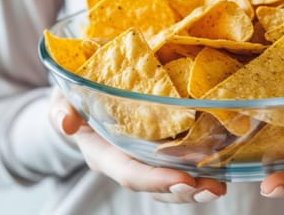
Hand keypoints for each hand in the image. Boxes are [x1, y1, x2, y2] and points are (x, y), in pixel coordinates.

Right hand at [48, 87, 226, 202]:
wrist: (85, 94)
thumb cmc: (74, 95)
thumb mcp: (62, 97)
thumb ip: (61, 108)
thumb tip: (66, 122)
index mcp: (104, 153)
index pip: (130, 172)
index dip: (155, 179)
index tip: (183, 180)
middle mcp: (127, 160)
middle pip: (157, 184)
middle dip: (184, 190)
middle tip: (213, 189)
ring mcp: (144, 156)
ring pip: (171, 178)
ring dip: (198, 184)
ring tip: (221, 185)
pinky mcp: (160, 145)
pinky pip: (180, 160)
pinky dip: (201, 165)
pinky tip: (222, 163)